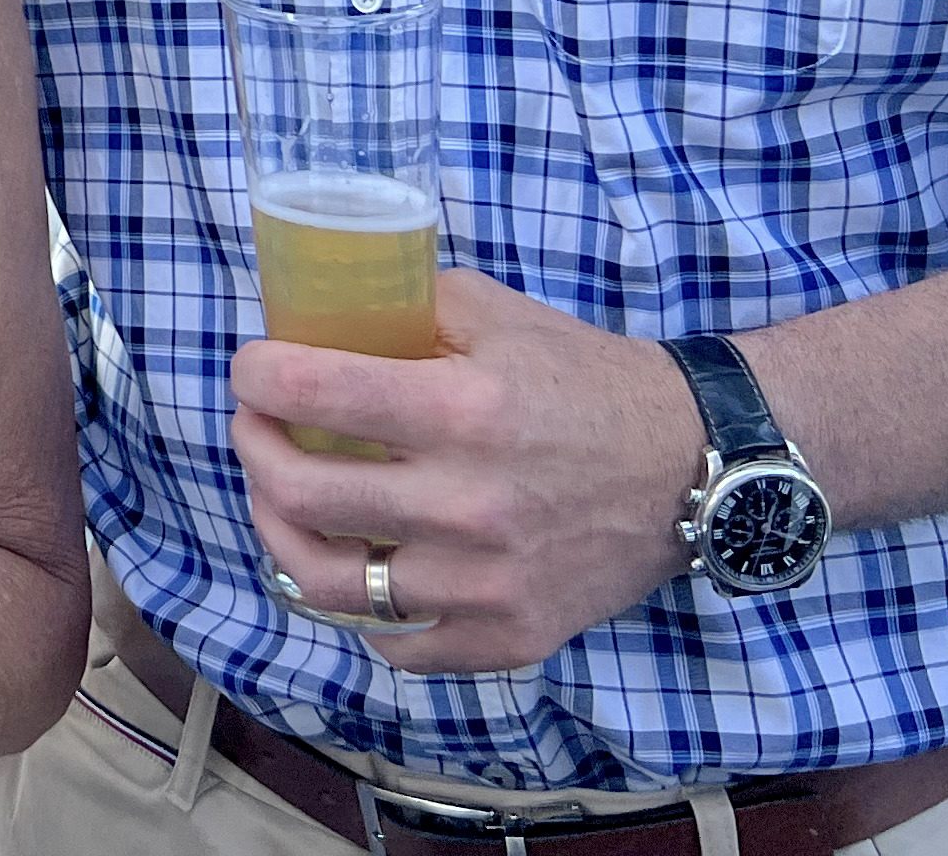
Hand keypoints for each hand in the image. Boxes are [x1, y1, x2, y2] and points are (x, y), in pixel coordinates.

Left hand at [230, 269, 708, 674]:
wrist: (694, 465)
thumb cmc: (587, 380)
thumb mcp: (498, 313)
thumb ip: (408, 304)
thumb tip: (320, 309)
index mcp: (462, 411)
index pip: (311, 393)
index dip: (257, 375)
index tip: (253, 368)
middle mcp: (468, 504)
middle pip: (300, 493)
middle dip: (255, 449)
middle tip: (258, 427)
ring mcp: (486, 582)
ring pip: (331, 582)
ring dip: (282, 534)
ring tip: (280, 502)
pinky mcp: (510, 636)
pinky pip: (397, 643)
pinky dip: (362, 610)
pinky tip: (357, 567)